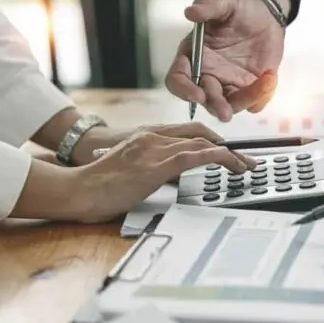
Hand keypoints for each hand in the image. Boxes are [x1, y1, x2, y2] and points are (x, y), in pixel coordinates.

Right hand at [12, 130, 256, 222]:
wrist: (78, 191)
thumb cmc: (98, 188)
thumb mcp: (130, 172)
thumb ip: (152, 169)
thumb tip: (173, 179)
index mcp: (146, 137)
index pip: (187, 131)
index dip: (212, 138)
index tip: (228, 150)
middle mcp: (152, 137)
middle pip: (199, 133)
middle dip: (227, 145)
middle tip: (245, 159)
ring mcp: (154, 149)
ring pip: (202, 142)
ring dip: (230, 155)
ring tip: (245, 167)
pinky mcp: (156, 166)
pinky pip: (195, 156)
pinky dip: (219, 158)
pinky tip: (232, 165)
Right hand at [165, 0, 284, 120]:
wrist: (266, 15)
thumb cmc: (240, 8)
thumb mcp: (226, 1)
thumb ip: (208, 4)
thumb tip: (191, 12)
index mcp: (193, 55)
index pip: (177, 78)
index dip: (183, 90)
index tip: (198, 95)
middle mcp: (208, 74)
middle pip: (204, 99)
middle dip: (214, 106)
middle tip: (225, 112)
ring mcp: (228, 84)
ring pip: (229, 105)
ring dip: (242, 102)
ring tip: (264, 83)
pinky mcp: (249, 89)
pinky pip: (253, 102)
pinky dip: (261, 96)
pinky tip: (270, 76)